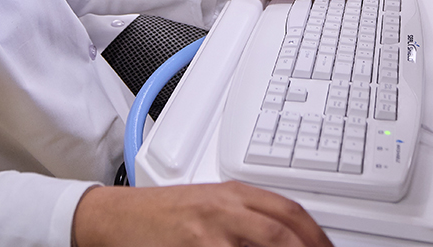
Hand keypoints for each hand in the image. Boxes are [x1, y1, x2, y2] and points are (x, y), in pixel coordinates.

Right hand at [73, 182, 333, 246]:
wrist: (116, 218)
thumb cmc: (162, 214)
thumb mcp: (210, 204)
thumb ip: (246, 215)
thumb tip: (286, 235)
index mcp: (232, 192)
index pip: (288, 211)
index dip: (316, 235)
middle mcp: (224, 210)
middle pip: (282, 233)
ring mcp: (208, 234)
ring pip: (264, 246)